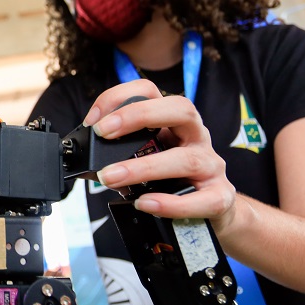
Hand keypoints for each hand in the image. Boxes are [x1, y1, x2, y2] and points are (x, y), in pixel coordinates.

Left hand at [83, 79, 236, 232]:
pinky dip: (171, 203)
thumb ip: (117, 158)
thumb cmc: (171, 182)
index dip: (119, 98)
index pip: (151, 92)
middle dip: (139, 115)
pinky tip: (145, 203)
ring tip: (110, 177)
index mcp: (174, 123)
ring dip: (142, 168)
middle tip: (103, 133)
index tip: (93, 121)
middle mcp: (196, 137)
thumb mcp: (143, 161)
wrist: (212, 212)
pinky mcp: (220, 196)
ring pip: (185, 159)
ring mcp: (211, 166)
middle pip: (181, 109)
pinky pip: (201, 199)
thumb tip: (84, 163)